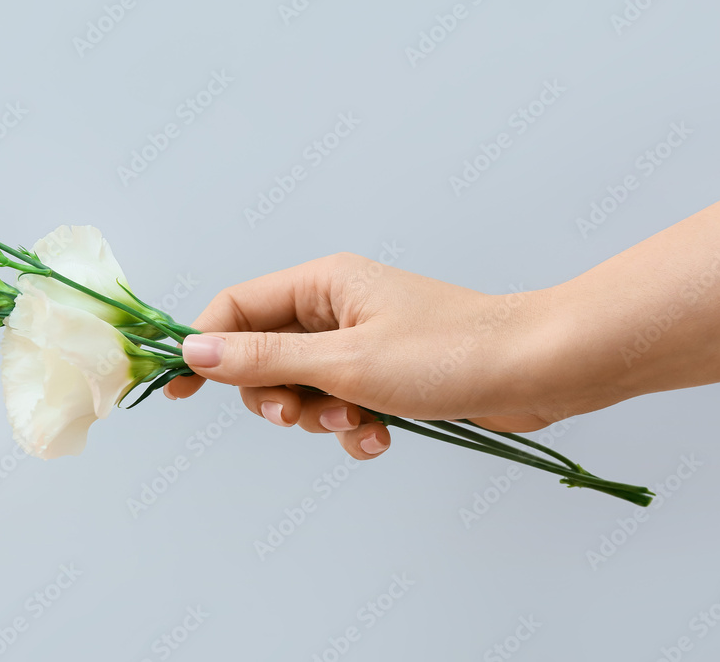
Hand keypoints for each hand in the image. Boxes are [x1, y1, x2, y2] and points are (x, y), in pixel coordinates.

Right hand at [163, 253, 555, 460]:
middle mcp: (336, 307)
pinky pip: (340, 405)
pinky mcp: (385, 374)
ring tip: (359, 421)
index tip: (180, 391)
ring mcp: (361, 342)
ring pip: (302, 388)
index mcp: (322, 283)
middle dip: (275, 395)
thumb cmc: (449, 352)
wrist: (538, 370)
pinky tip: (380, 437)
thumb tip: (195, 352)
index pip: (236, 308)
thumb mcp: (344, 361)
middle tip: (295, 415)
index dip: (204, 348)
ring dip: (320, 416)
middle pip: (264, 355)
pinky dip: (352, 426)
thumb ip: (264, 358)